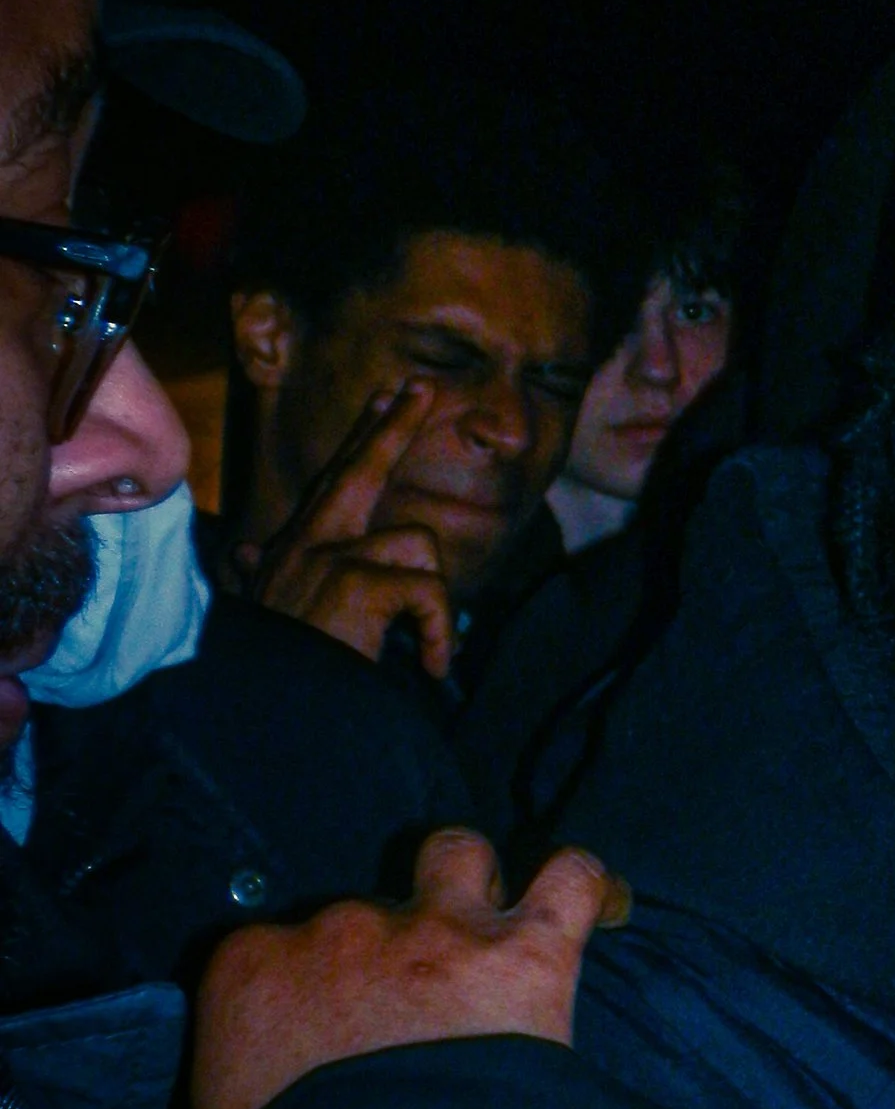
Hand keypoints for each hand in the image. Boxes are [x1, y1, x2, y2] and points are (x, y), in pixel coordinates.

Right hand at [192, 828, 629, 1108]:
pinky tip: (598, 907)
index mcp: (252, 969)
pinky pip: (570, 880)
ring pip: (458, 856)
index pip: (273, 953)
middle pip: (368, 913)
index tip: (319, 1045)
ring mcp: (437, 931)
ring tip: (490, 929)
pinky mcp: (525, 953)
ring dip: (473, 883)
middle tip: (410, 1016)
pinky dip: (586, 887)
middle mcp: (342, 929)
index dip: (304, 993)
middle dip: (386, 953)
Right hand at [236, 382, 458, 677]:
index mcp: (295, 551)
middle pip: (358, 469)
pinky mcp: (355, 583)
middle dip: (393, 427)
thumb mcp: (270, 616)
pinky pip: (428, 589)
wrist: (271, 718)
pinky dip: (438, 632)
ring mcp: (327, 558)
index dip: (362, 440)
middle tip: (421, 389)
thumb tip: (243, 550)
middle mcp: (305, 545)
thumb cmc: (283, 673)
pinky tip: (426, 664)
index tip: (387, 400)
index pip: (334, 482)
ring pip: (416, 546)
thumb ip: (259, 576)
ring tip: (422, 650)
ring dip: (433, 604)